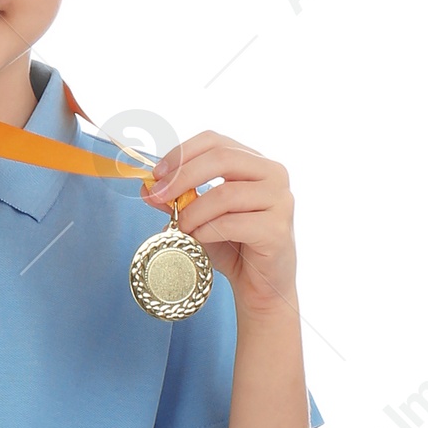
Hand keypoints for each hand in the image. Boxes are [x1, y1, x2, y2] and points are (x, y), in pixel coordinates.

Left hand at [142, 133, 296, 321]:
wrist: (260, 286)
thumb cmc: (233, 247)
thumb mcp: (200, 219)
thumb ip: (178, 201)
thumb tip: (148, 188)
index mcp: (254, 162)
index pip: (215, 141)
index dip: (182, 153)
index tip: (157, 175)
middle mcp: (273, 173)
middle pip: (221, 159)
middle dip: (182, 177)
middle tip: (159, 196)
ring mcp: (280, 199)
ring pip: (225, 194)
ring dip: (194, 212)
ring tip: (180, 229)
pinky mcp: (277, 229)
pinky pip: (232, 223)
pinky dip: (207, 231)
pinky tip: (199, 240)